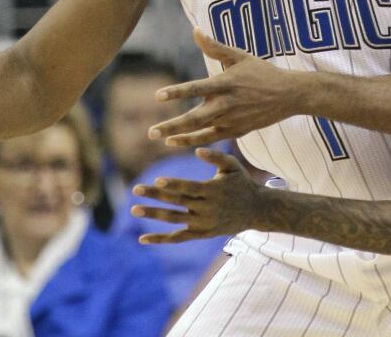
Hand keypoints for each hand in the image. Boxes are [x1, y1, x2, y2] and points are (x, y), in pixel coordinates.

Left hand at [131, 148, 262, 242]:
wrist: (257, 210)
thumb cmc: (242, 183)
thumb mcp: (232, 166)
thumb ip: (215, 157)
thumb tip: (196, 151)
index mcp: (213, 190)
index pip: (189, 188)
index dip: (173, 184)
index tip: (157, 179)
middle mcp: (207, 208)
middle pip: (177, 202)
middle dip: (155, 195)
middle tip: (135, 189)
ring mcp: (203, 223)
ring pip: (174, 220)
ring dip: (153, 214)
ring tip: (134, 209)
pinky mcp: (202, 233)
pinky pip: (178, 237)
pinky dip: (161, 238)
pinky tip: (142, 238)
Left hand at [147, 29, 299, 146]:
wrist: (289, 95)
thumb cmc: (262, 72)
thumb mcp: (239, 56)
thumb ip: (214, 47)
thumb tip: (195, 29)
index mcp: (225, 83)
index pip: (196, 88)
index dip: (177, 92)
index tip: (157, 96)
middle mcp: (227, 104)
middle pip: (195, 117)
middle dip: (172, 126)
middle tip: (152, 132)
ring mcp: (232, 120)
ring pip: (202, 131)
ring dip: (180, 137)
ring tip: (161, 140)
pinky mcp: (238, 131)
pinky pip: (213, 139)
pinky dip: (196, 142)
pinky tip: (178, 143)